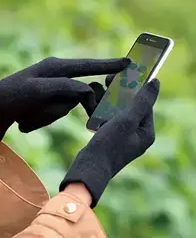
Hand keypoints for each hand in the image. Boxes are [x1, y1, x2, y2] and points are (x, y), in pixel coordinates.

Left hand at [0, 57, 130, 141]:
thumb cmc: (14, 95)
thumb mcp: (38, 91)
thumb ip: (64, 88)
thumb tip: (86, 90)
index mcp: (55, 67)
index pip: (88, 65)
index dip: (109, 64)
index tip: (130, 62)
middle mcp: (56, 74)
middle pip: (77, 91)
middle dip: (63, 105)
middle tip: (50, 111)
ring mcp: (53, 87)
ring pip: (67, 104)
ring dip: (49, 113)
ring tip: (28, 114)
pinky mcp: (48, 98)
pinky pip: (56, 110)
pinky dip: (44, 116)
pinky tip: (28, 117)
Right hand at [60, 79, 159, 206]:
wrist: (89, 168)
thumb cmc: (109, 145)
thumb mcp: (127, 120)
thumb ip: (142, 101)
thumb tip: (156, 82)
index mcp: (146, 132)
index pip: (144, 103)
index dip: (134, 87)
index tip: (121, 75)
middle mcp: (136, 134)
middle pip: (131, 105)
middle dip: (119, 92)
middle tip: (108, 80)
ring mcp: (122, 137)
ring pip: (117, 110)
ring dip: (108, 98)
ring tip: (97, 89)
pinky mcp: (109, 138)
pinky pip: (107, 117)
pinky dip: (100, 108)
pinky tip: (91, 102)